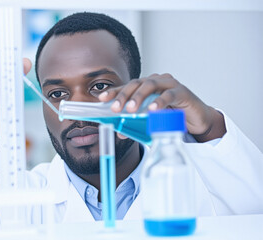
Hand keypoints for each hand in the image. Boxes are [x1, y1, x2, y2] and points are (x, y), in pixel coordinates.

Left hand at [98, 73, 225, 141]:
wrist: (196, 121)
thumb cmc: (172, 116)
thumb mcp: (150, 121)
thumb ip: (136, 124)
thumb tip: (120, 132)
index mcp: (145, 87)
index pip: (126, 87)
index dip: (113, 92)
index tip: (101, 99)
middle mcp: (155, 82)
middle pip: (135, 84)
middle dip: (123, 96)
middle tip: (116, 109)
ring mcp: (169, 84)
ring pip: (150, 85)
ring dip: (138, 97)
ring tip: (131, 110)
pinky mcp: (182, 91)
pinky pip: (168, 94)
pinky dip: (159, 102)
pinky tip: (152, 110)